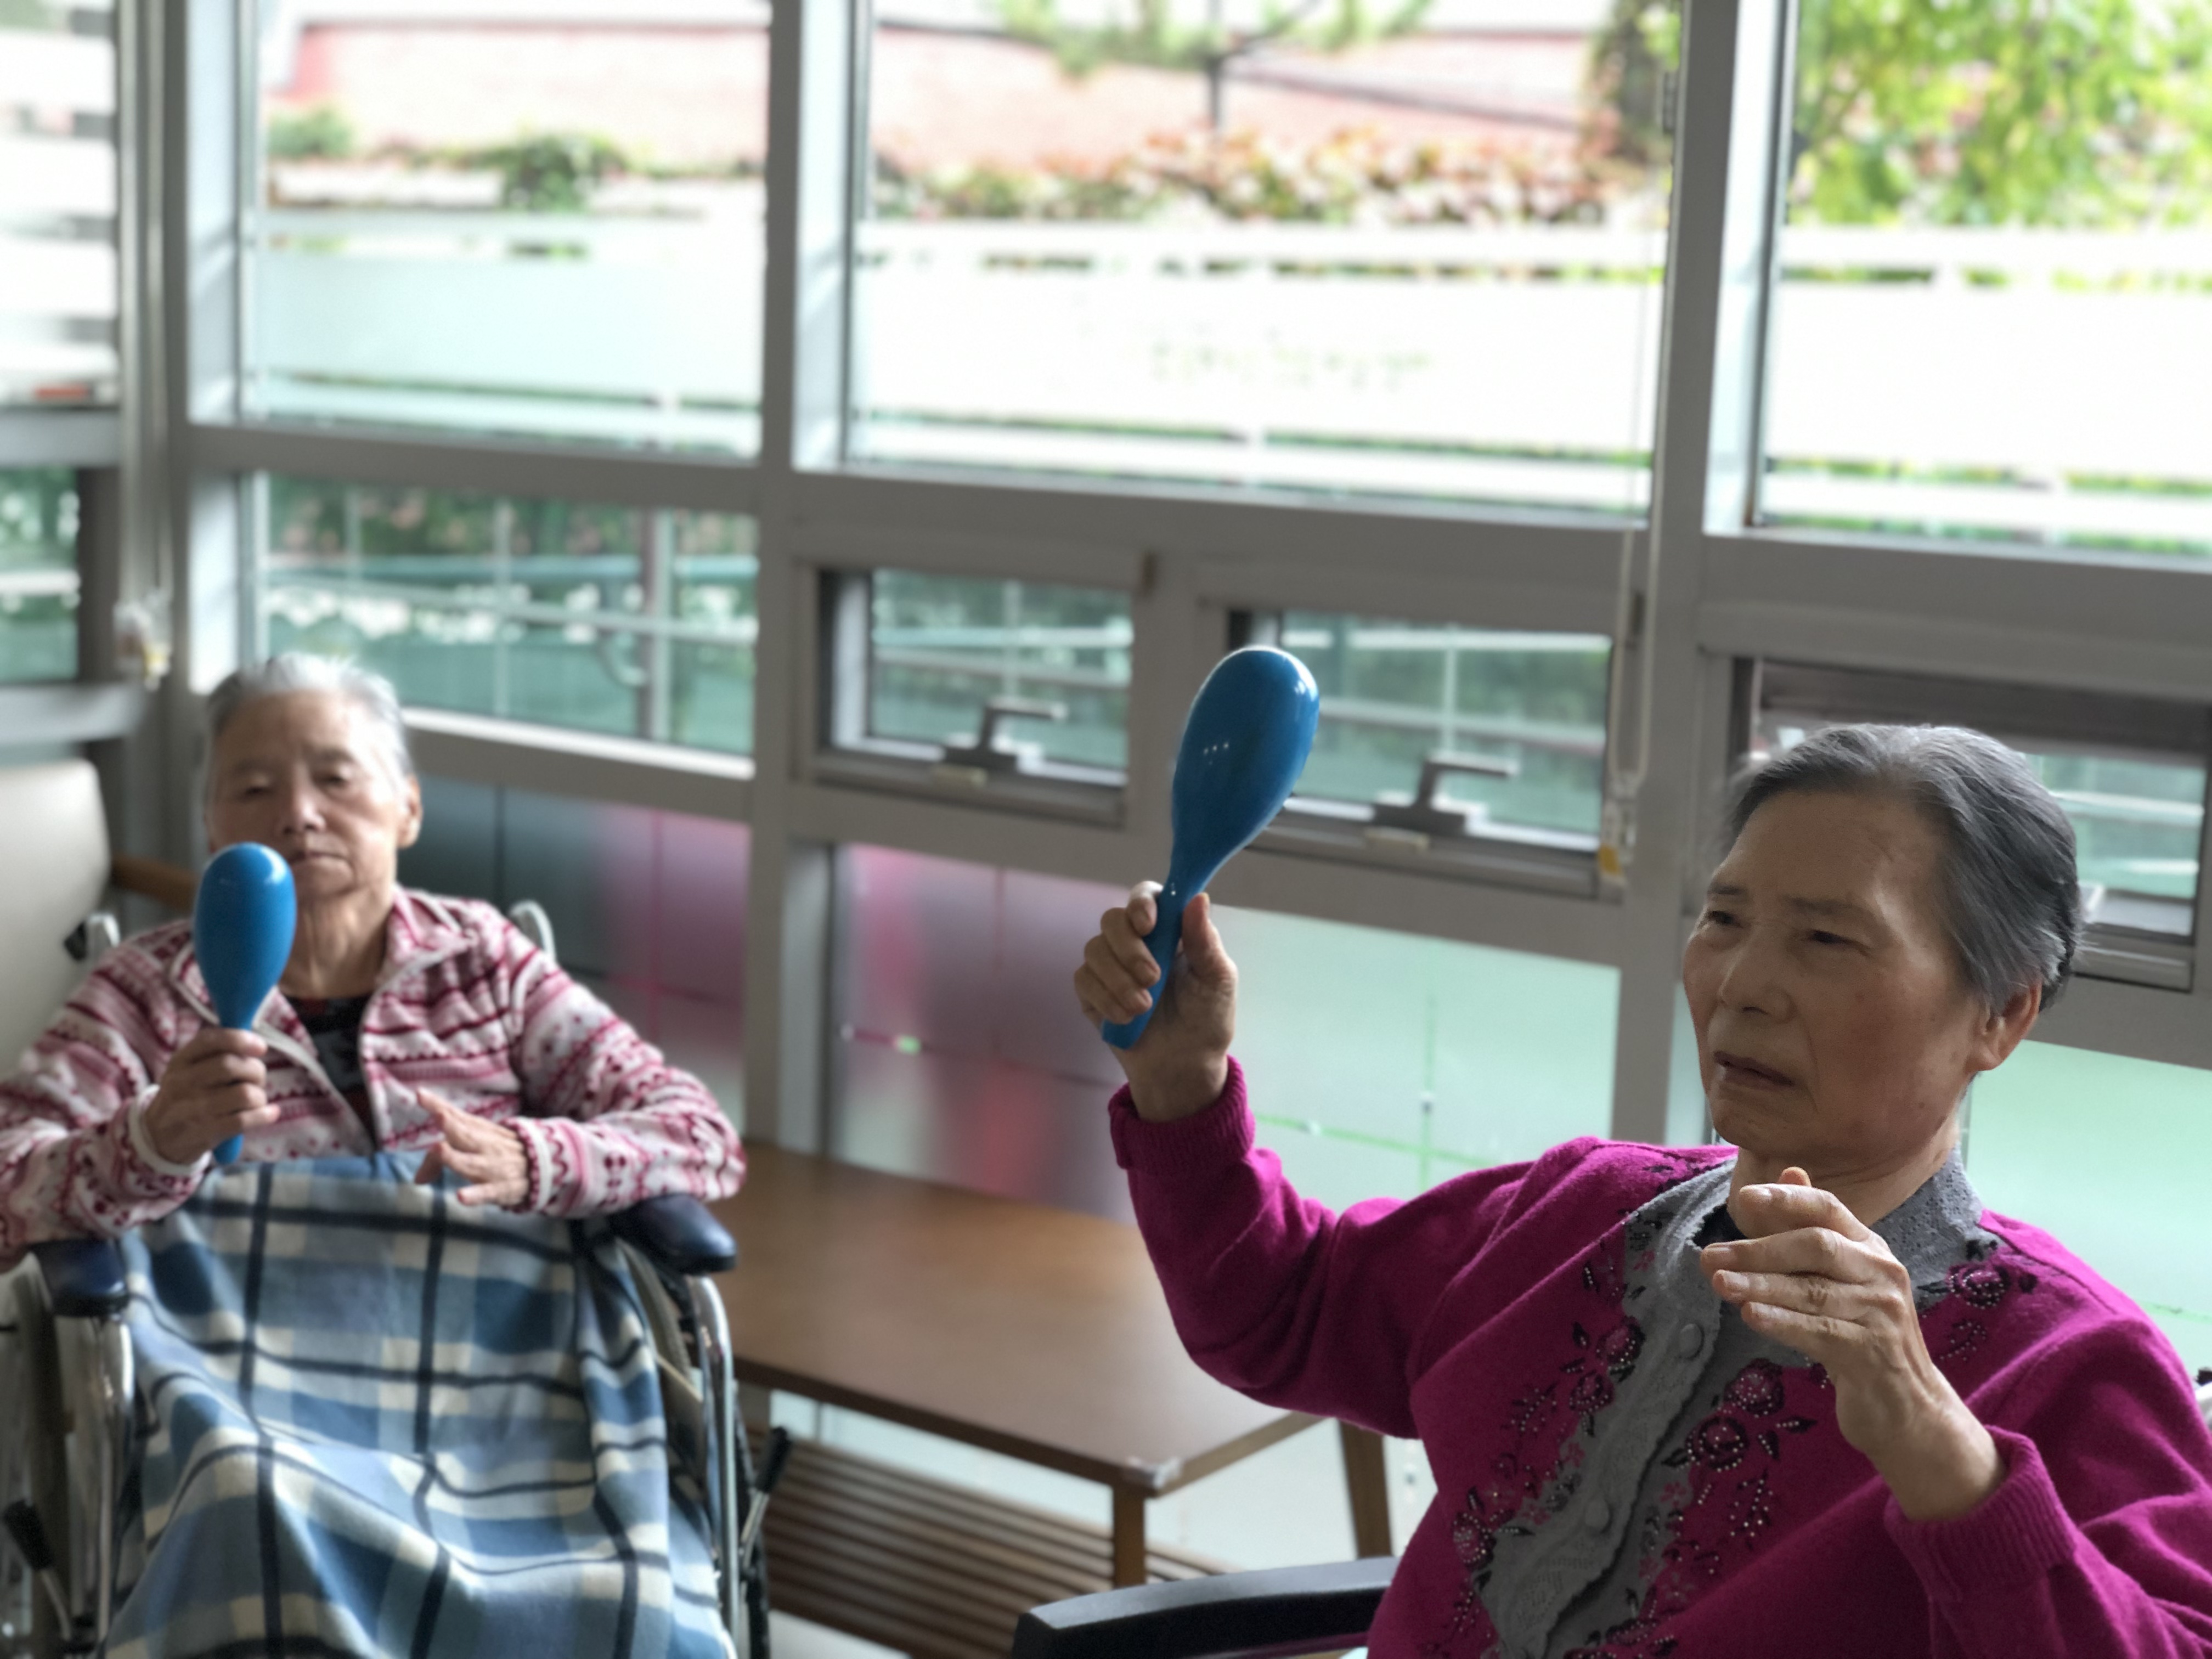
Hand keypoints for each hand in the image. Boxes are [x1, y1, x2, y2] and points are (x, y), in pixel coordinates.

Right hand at [145, 1029, 278, 1165]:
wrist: (158, 1138)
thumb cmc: (185, 1096)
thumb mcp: (187, 1070)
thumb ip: (215, 1053)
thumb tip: (255, 1045)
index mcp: (180, 1061)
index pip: (210, 1041)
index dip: (240, 1039)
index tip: (260, 1047)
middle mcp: (183, 1082)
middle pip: (230, 1066)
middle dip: (255, 1071)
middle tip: (257, 1079)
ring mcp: (192, 1109)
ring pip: (243, 1094)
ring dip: (259, 1096)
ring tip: (256, 1100)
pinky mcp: (204, 1132)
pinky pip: (243, 1120)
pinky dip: (263, 1115)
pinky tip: (270, 1113)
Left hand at [412, 1089, 529, 1207]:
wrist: (548, 1167)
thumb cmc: (502, 1155)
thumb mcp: (477, 1148)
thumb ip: (441, 1160)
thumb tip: (417, 1179)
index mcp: (482, 1132)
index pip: (458, 1117)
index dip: (439, 1106)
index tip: (420, 1095)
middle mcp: (487, 1146)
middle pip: (467, 1134)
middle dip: (452, 1125)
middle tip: (439, 1115)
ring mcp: (495, 1168)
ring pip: (473, 1163)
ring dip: (455, 1157)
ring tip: (438, 1149)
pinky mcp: (503, 1189)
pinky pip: (488, 1192)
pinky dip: (475, 1194)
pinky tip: (460, 1197)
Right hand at [1072, 884, 1236, 1122]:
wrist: (1184, 1067)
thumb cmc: (1207, 1019)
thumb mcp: (1217, 980)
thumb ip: (1205, 941)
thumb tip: (1198, 898)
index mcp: (1169, 931)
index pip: (1146, 897)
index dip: (1141, 903)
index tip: (1149, 925)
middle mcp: (1136, 942)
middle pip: (1112, 919)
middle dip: (1128, 948)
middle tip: (1152, 978)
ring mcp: (1111, 966)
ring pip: (1094, 949)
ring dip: (1118, 980)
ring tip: (1144, 1007)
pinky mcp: (1093, 992)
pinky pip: (1083, 979)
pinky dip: (1104, 998)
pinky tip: (1126, 1017)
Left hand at [1702, 1168, 2002, 1520]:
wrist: (1908, 1409)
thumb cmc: (1862, 1334)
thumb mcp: (1840, 1278)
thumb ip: (1811, 1229)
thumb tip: (1789, 1170)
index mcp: (1871, 1248)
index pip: (1829, 1209)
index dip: (1787, 1199)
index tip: (1744, 1198)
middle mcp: (1882, 1273)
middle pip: (1816, 1246)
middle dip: (1759, 1249)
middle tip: (1711, 1257)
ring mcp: (1882, 1313)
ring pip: (1812, 1291)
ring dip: (1760, 1286)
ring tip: (1719, 1284)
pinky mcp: (1874, 1353)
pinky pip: (1820, 1331)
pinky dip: (1783, 1322)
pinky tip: (1751, 1316)